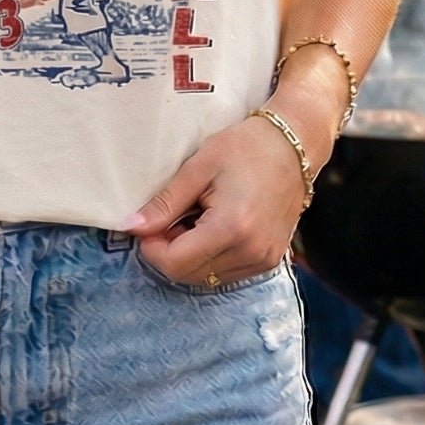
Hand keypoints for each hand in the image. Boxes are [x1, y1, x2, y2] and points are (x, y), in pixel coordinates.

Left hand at [127, 114, 318, 286]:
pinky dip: (209, 257)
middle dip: (169, 253)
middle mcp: (251, 251)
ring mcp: (264, 260)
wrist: (293, 146)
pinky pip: (226, 273)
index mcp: (231, 227)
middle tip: (170, 219)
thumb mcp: (198, 168)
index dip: (151, 248)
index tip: (148, 225)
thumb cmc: (246, 148)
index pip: (175, 263)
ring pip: (206, 278)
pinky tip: (212, 228)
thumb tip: (132, 226)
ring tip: (194, 220)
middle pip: (188, 276)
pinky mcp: (269, 260)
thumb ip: (165, 203)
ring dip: (189, 257)